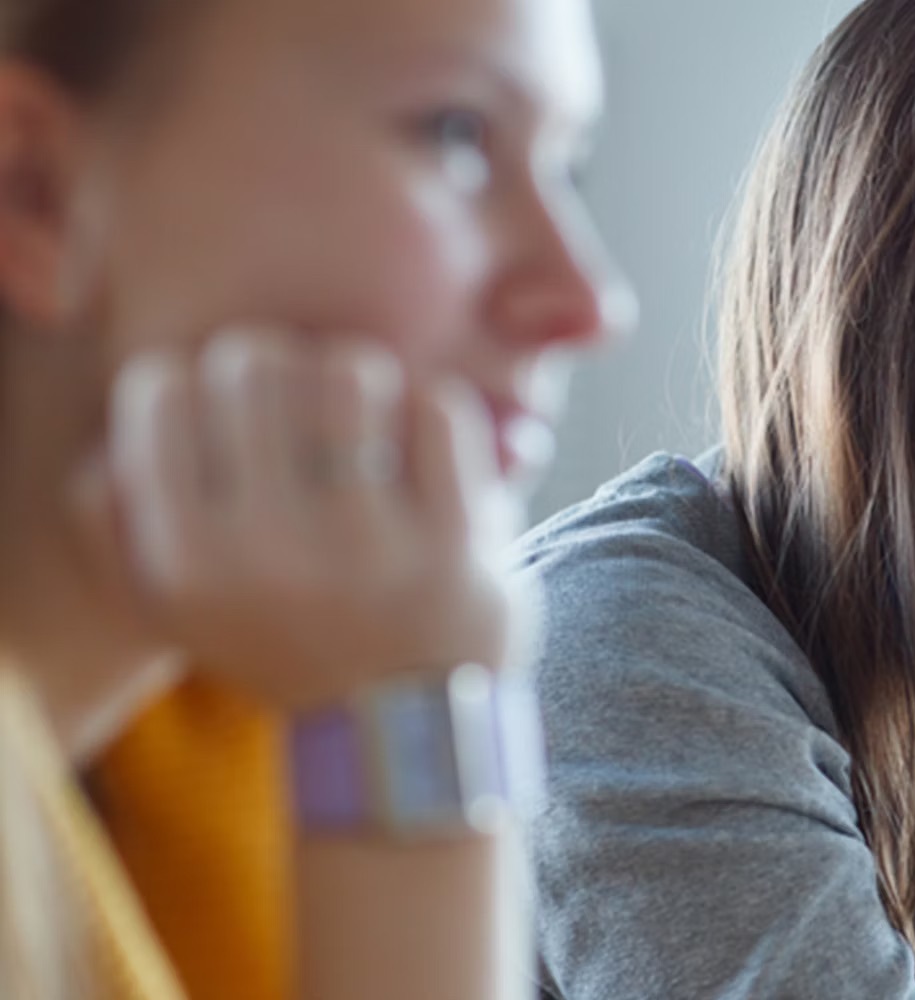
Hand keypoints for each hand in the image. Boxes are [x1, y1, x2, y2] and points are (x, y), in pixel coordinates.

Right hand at [78, 329, 518, 710]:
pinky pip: (439, 409)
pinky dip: (430, 405)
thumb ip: (110, 518)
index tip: (222, 402)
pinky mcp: (457, 539)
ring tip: (357, 408)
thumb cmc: (280, 640)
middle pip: (252, 362)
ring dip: (354, 373)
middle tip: (293, 398)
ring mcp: (371, 544)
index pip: (161, 389)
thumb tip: (116, 426)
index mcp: (185, 559)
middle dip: (273, 362)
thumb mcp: (165, 603)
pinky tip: (417, 438)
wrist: (396, 732)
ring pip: (348, 372)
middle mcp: (270, 549)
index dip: (193, 374)